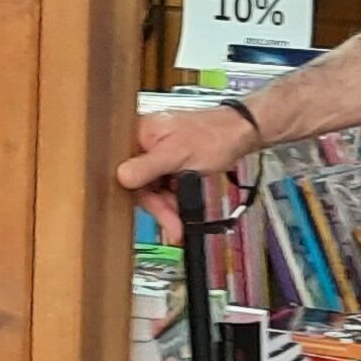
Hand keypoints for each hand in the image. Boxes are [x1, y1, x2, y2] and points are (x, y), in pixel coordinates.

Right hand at [117, 102, 258, 238]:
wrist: (240, 133)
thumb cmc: (211, 138)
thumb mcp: (177, 154)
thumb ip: (147, 167)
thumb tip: (120, 178)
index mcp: (138, 132)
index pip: (124, 168)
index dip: (135, 193)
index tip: (152, 213)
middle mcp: (142, 143)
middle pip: (139, 182)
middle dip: (158, 206)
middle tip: (174, 227)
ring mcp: (156, 155)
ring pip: (151, 189)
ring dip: (166, 207)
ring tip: (180, 224)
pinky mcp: (168, 165)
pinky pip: (162, 188)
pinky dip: (172, 200)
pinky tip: (181, 213)